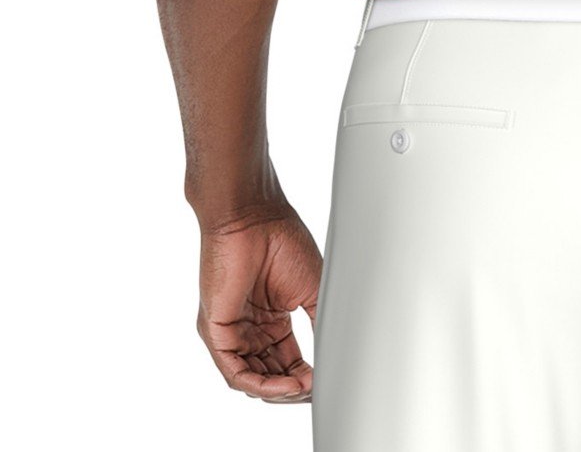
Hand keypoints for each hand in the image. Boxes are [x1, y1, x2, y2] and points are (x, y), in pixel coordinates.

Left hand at [197, 204, 321, 402]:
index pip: (286, 361)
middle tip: (316, 390)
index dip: (306, 376)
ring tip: (304, 388)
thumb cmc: (282, 240)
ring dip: (279, 390)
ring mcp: (231, 330)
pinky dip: (262, 384)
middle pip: (270, 374)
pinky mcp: (215, 330)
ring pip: (252, 378)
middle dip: (294, 388)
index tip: (327, 381)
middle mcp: (249, 328)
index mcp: (271, 318)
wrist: (254, 216)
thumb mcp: (312, 288)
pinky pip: (235, 371)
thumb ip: (320, 322)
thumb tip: (337, 352)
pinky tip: (286, 384)